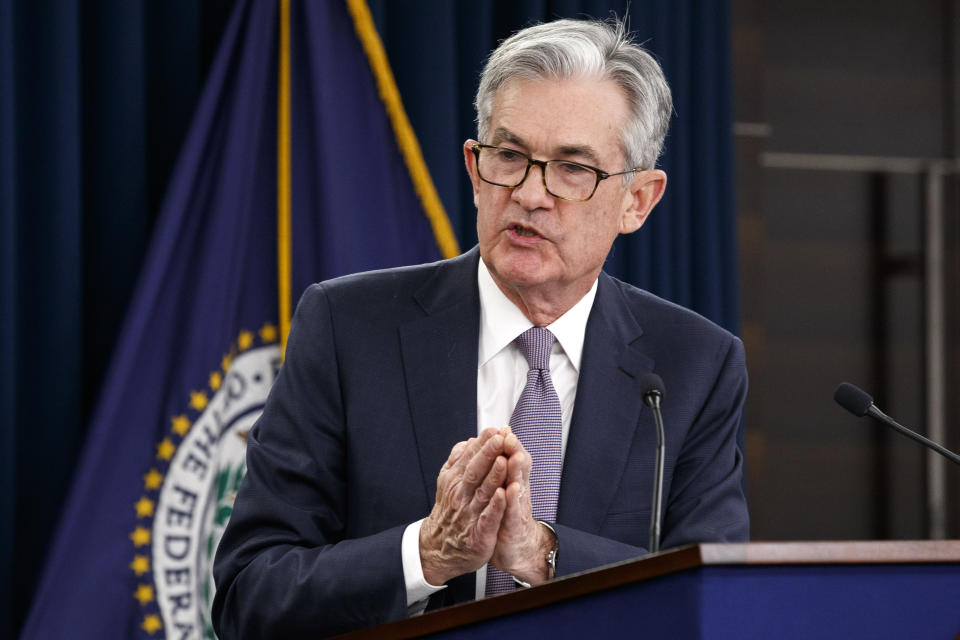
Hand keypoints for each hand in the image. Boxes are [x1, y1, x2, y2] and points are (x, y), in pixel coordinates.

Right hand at [419, 427, 508, 584]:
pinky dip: (495, 506)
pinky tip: (503, 495)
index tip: (495, 429)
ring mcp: (469, 514)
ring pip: (483, 492)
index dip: (483, 443)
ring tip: (504, 460)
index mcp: (455, 480)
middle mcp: (460, 494)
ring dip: (494, 476)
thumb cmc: (450, 510)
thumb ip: (459, 460)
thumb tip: (470, 440)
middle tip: (501, 437)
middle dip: (488, 454)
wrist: (440, 547)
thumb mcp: (449, 482)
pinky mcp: (479, 533)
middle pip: (475, 470)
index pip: (470, 457)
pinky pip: (488, 518)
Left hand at [489, 430, 555, 584]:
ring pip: (517, 485)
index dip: (508, 444)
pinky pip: (512, 511)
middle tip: (510, 436)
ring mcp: (517, 508)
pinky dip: (511, 500)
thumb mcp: (502, 488)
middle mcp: (518, 491)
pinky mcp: (514, 526)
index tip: (503, 428)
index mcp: (512, 480)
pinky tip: (510, 490)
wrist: (515, 548)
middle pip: (518, 468)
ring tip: (515, 456)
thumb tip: (496, 442)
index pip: (511, 458)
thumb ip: (499, 466)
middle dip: (514, 451)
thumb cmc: (506, 516)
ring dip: (516, 471)